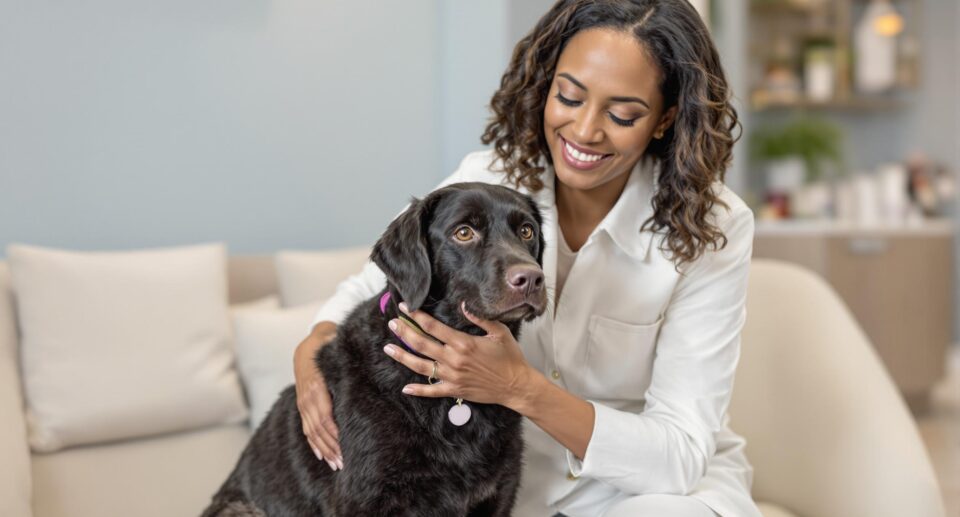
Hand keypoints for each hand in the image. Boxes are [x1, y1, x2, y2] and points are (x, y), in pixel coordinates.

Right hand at [293, 322, 342, 470]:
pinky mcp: (302, 406)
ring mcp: (303, 403)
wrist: (307, 347)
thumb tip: (369, 361)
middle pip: (318, 428)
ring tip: (336, 464)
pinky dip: (313, 443)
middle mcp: (307, 397)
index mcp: (317, 386)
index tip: (346, 446)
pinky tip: (321, 456)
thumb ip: (347, 361)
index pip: (324, 416)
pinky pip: (306, 428)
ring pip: (311, 432)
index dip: (334, 434)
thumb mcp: (337, 354)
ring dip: (324, 449)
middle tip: (344, 463)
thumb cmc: (328, 349)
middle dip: (331, 447)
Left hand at [383, 302, 534, 409]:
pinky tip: (405, 388)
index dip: (417, 316)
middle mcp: (454, 359)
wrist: (516, 385)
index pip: (433, 327)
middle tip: (392, 324)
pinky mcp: (455, 390)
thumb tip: (463, 305)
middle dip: (405, 332)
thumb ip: (480, 318)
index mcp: (463, 343)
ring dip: (403, 356)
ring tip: (388, 348)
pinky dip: (418, 390)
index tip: (405, 308)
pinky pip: (432, 391)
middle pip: (422, 344)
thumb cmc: (510, 357)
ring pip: (421, 366)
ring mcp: (452, 377)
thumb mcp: (499, 332)